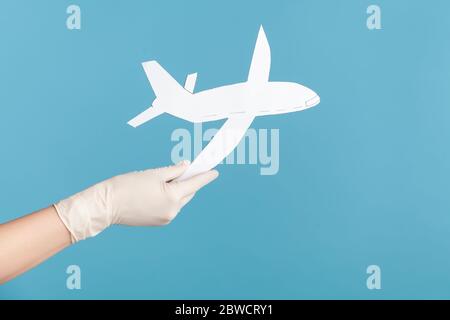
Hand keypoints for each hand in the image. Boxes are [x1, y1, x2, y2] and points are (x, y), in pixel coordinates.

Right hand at [54, 161, 218, 241]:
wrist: (106, 205)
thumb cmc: (127, 186)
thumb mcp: (153, 173)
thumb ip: (173, 170)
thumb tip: (186, 167)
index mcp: (173, 197)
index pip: (195, 184)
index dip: (205, 176)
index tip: (215, 171)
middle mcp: (173, 211)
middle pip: (187, 192)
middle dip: (188, 181)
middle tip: (186, 168)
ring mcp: (165, 218)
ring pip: (178, 200)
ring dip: (177, 190)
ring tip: (166, 178)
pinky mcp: (158, 221)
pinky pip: (170, 207)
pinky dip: (169, 197)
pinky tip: (159, 190)